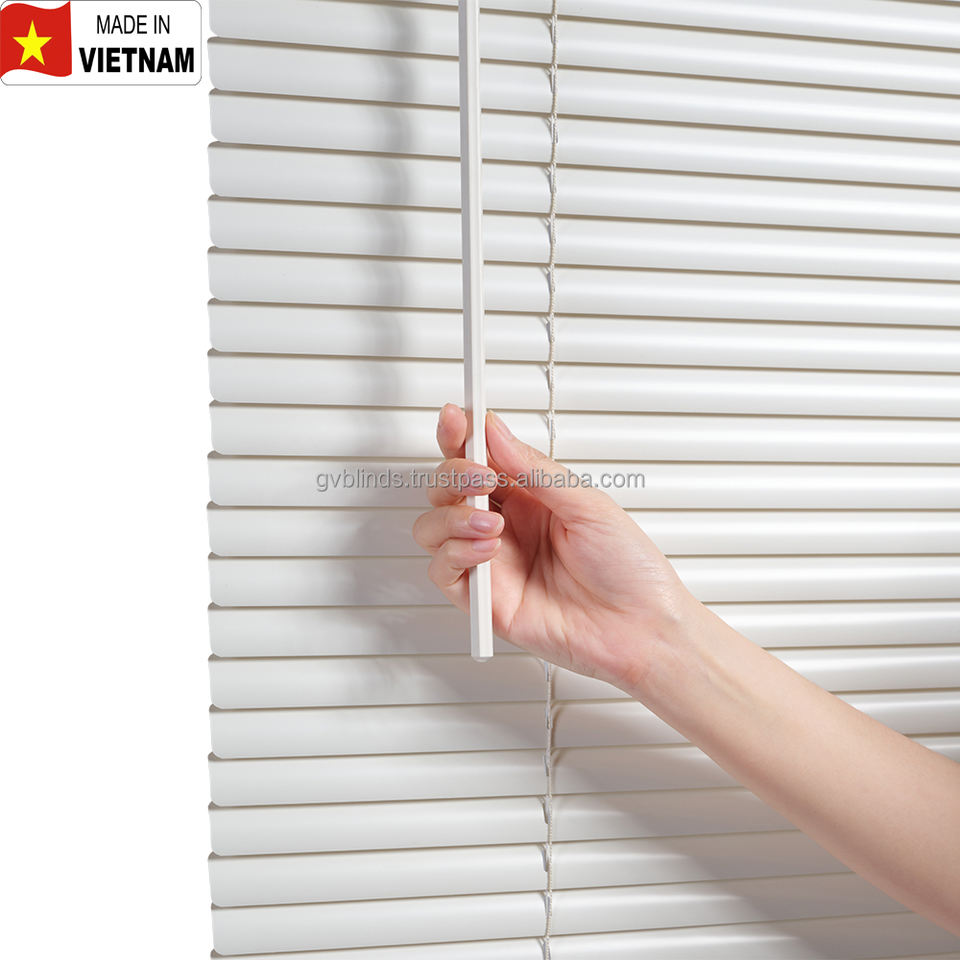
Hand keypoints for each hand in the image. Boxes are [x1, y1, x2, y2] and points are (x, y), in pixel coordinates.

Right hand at [412, 404, 699, 691]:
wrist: (641, 627)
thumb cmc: (628, 568)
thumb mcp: (586, 504)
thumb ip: (534, 469)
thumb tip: (493, 431)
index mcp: (528, 495)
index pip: (478, 457)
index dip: (460, 436)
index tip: (455, 417)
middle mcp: (504, 525)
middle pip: (446, 489)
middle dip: (453, 475)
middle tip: (479, 477)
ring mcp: (491, 562)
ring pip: (432, 528)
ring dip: (451, 517)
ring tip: (491, 524)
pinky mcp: (484, 600)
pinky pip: (443, 571)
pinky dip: (455, 554)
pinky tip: (487, 551)